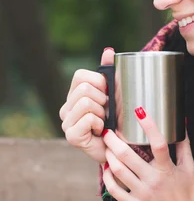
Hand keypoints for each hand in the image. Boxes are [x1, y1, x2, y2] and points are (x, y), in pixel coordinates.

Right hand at [59, 47, 113, 163]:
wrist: (121, 149)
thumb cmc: (118, 122)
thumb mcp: (115, 94)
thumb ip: (110, 72)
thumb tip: (108, 51)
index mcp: (73, 96)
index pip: (80, 75)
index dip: (99, 83)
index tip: (107, 96)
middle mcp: (65, 108)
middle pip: (85, 88)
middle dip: (103, 100)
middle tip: (107, 113)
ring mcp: (66, 123)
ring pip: (86, 102)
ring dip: (102, 113)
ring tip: (104, 123)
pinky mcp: (71, 136)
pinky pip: (89, 118)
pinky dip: (100, 124)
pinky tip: (101, 132)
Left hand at [101, 108, 193, 200]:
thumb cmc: (187, 195)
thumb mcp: (190, 169)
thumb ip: (184, 146)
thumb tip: (182, 125)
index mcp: (168, 170)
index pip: (158, 143)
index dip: (149, 125)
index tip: (139, 110)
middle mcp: (154, 181)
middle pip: (128, 156)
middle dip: (114, 140)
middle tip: (109, 131)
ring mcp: (143, 195)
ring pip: (119, 171)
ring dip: (110, 156)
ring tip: (107, 147)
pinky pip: (115, 190)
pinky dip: (108, 177)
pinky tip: (108, 168)